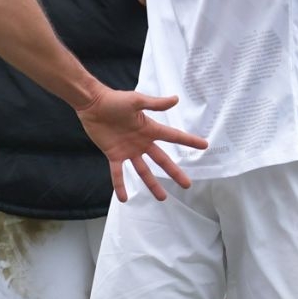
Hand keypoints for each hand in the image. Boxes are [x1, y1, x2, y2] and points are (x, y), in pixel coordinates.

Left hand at [74, 87, 206, 201]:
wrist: (93, 104)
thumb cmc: (115, 100)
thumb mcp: (137, 100)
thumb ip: (155, 104)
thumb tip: (176, 99)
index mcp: (150, 129)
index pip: (173, 136)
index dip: (189, 141)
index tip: (204, 146)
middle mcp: (142, 142)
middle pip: (162, 160)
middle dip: (174, 172)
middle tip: (187, 184)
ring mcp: (128, 150)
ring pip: (143, 171)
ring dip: (152, 184)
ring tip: (162, 198)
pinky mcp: (113, 155)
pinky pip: (118, 173)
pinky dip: (119, 185)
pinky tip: (124, 199)